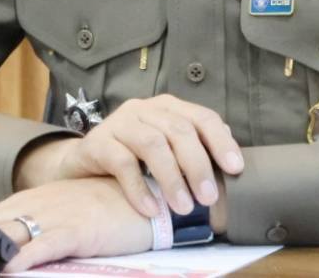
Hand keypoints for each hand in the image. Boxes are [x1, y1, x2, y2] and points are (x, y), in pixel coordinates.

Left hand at [0, 177, 152, 272]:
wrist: (144, 199)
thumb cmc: (102, 209)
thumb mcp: (60, 211)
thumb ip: (31, 226)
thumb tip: (5, 247)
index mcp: (30, 200)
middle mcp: (37, 204)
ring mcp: (56, 215)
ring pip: (13, 233)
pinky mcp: (77, 229)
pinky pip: (46, 244)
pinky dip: (25, 256)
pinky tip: (9, 266)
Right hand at [14, 94, 242, 217]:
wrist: (82, 165)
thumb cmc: (132, 158)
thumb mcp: (166, 150)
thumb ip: (194, 149)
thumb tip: (231, 160)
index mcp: (168, 107)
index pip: (202, 117)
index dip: (221, 141)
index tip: (236, 169)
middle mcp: (145, 109)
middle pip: (178, 131)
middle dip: (198, 166)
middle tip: (208, 198)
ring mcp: (120, 122)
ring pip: (152, 144)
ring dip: (172, 178)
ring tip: (184, 207)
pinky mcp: (98, 142)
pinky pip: (122, 163)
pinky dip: (139, 189)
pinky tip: (151, 210)